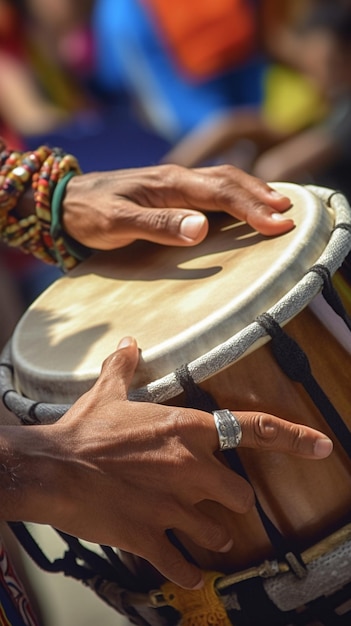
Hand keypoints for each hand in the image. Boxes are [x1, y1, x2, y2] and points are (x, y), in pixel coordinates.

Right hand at [12, 337, 331, 589]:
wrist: (54, 469)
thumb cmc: (84, 431)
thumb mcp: (107, 393)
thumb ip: (125, 368)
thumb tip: (128, 343)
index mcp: (187, 430)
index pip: (254, 430)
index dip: (294, 437)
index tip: (321, 446)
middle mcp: (190, 469)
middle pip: (241, 495)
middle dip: (233, 500)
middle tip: (218, 499)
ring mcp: (174, 507)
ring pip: (218, 532)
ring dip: (212, 534)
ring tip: (201, 532)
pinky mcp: (152, 537)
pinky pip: (183, 566)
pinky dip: (187, 572)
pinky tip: (187, 572)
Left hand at [62, 164, 293, 249]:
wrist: (64, 202)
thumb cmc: (89, 214)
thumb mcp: (117, 223)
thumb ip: (157, 225)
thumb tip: (201, 228)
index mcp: (169, 183)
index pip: (220, 193)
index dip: (251, 208)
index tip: (277, 224)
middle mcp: (176, 178)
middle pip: (228, 180)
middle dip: (260, 196)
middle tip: (288, 215)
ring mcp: (173, 183)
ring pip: (222, 180)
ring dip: (251, 192)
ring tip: (276, 205)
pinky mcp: (169, 192)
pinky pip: (210, 189)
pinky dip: (234, 194)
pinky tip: (241, 203)